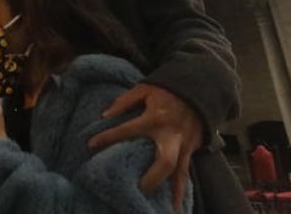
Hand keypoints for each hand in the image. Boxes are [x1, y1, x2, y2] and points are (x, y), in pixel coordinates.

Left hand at [88, 83, 202, 208]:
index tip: (91, 145)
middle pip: (164, 161)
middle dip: (152, 178)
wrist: (199, 89)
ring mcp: (183, 144)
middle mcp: (170, 134)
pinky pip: (185, 171)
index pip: (128, 130)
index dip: (109, 137)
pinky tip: (176, 204)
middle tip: (137, 188)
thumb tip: (105, 114)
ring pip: (178, 171)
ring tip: (162, 208)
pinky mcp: (191, 149)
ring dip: (169, 190)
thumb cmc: (168, 89)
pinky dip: (181, 188)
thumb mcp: (144, 88)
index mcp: (155, 118)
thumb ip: (125, 101)